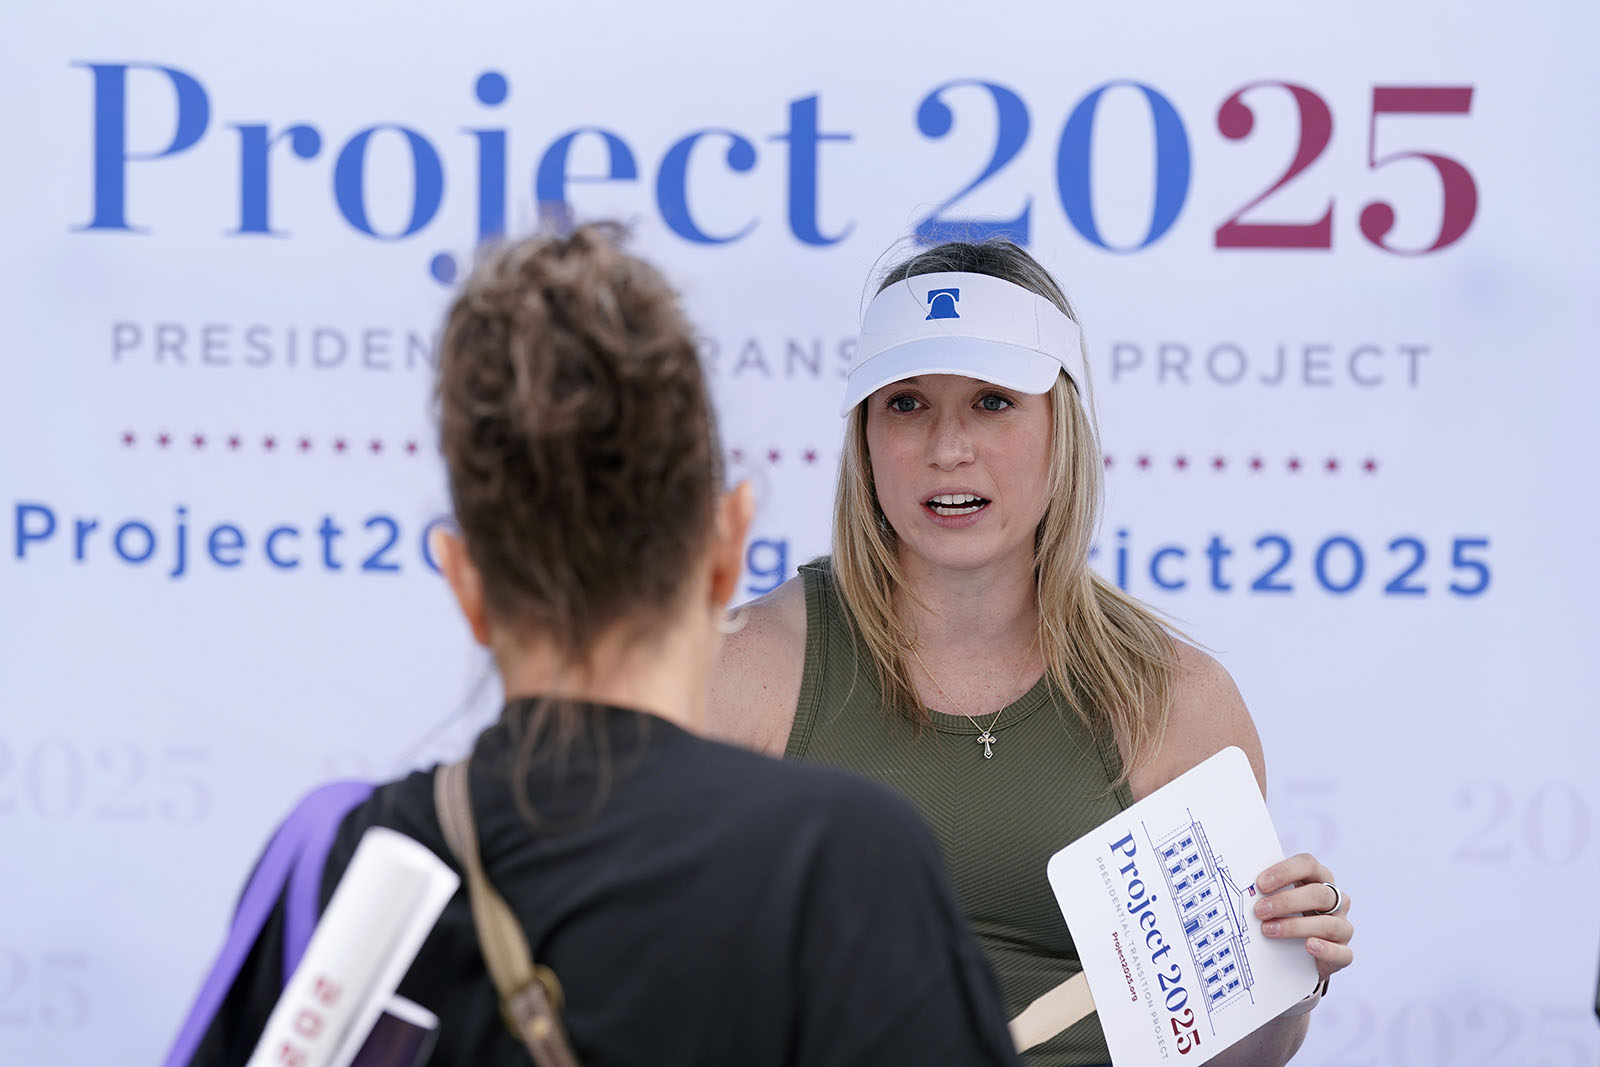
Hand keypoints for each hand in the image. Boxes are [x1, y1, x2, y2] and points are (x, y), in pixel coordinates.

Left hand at [1252, 853, 1353, 984]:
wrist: (1301, 951)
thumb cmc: (1286, 915)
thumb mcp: (1277, 899)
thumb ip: (1266, 890)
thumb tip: (1238, 885)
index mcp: (1319, 879)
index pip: (1308, 864)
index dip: (1285, 872)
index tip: (1260, 884)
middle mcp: (1336, 900)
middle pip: (1318, 893)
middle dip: (1286, 901)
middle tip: (1260, 910)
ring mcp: (1342, 927)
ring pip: (1329, 924)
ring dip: (1296, 926)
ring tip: (1269, 930)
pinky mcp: (1343, 953)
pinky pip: (1342, 952)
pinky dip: (1325, 949)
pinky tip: (1308, 946)